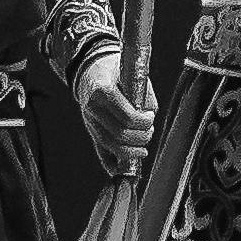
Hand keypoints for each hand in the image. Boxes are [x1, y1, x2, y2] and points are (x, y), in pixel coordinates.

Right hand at [78, 62, 154, 176]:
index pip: (127, 117)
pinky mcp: (91, 131)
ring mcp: (89, 121)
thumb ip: (144, 97)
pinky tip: (122, 169)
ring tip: (143, 147)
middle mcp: (93, 108)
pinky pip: (100, 151)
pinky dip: (111, 164)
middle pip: (119, 134)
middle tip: (150, 131)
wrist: (92, 71)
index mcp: (103, 91)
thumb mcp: (133, 75)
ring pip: (110, 146)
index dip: (144, 122)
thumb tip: (150, 118)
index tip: (150, 117)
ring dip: (131, 151)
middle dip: (141, 137)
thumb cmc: (117, 71)